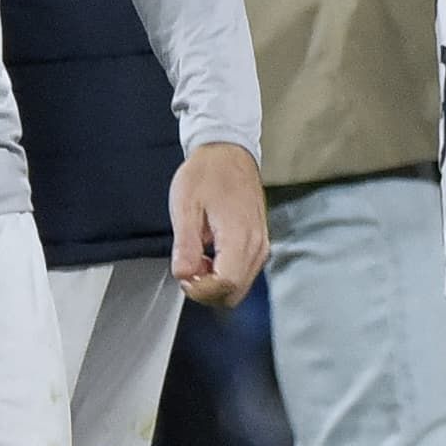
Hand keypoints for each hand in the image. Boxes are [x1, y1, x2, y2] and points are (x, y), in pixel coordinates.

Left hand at [168, 140, 269, 308]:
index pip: (226, 284)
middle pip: (235, 292)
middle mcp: (257, 245)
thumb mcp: (186, 206)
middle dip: (207, 290)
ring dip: (215, 282)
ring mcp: (261, 245)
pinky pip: (244, 273)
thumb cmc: (207, 174)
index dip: (200, 289)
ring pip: (240, 287)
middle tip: (188, 266)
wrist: (228, 153)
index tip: (184, 275)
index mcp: (239, 236)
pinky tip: (209, 254)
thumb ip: (185, 245)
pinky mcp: (260, 243)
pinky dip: (224, 274)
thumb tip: (183, 275)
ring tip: (197, 256)